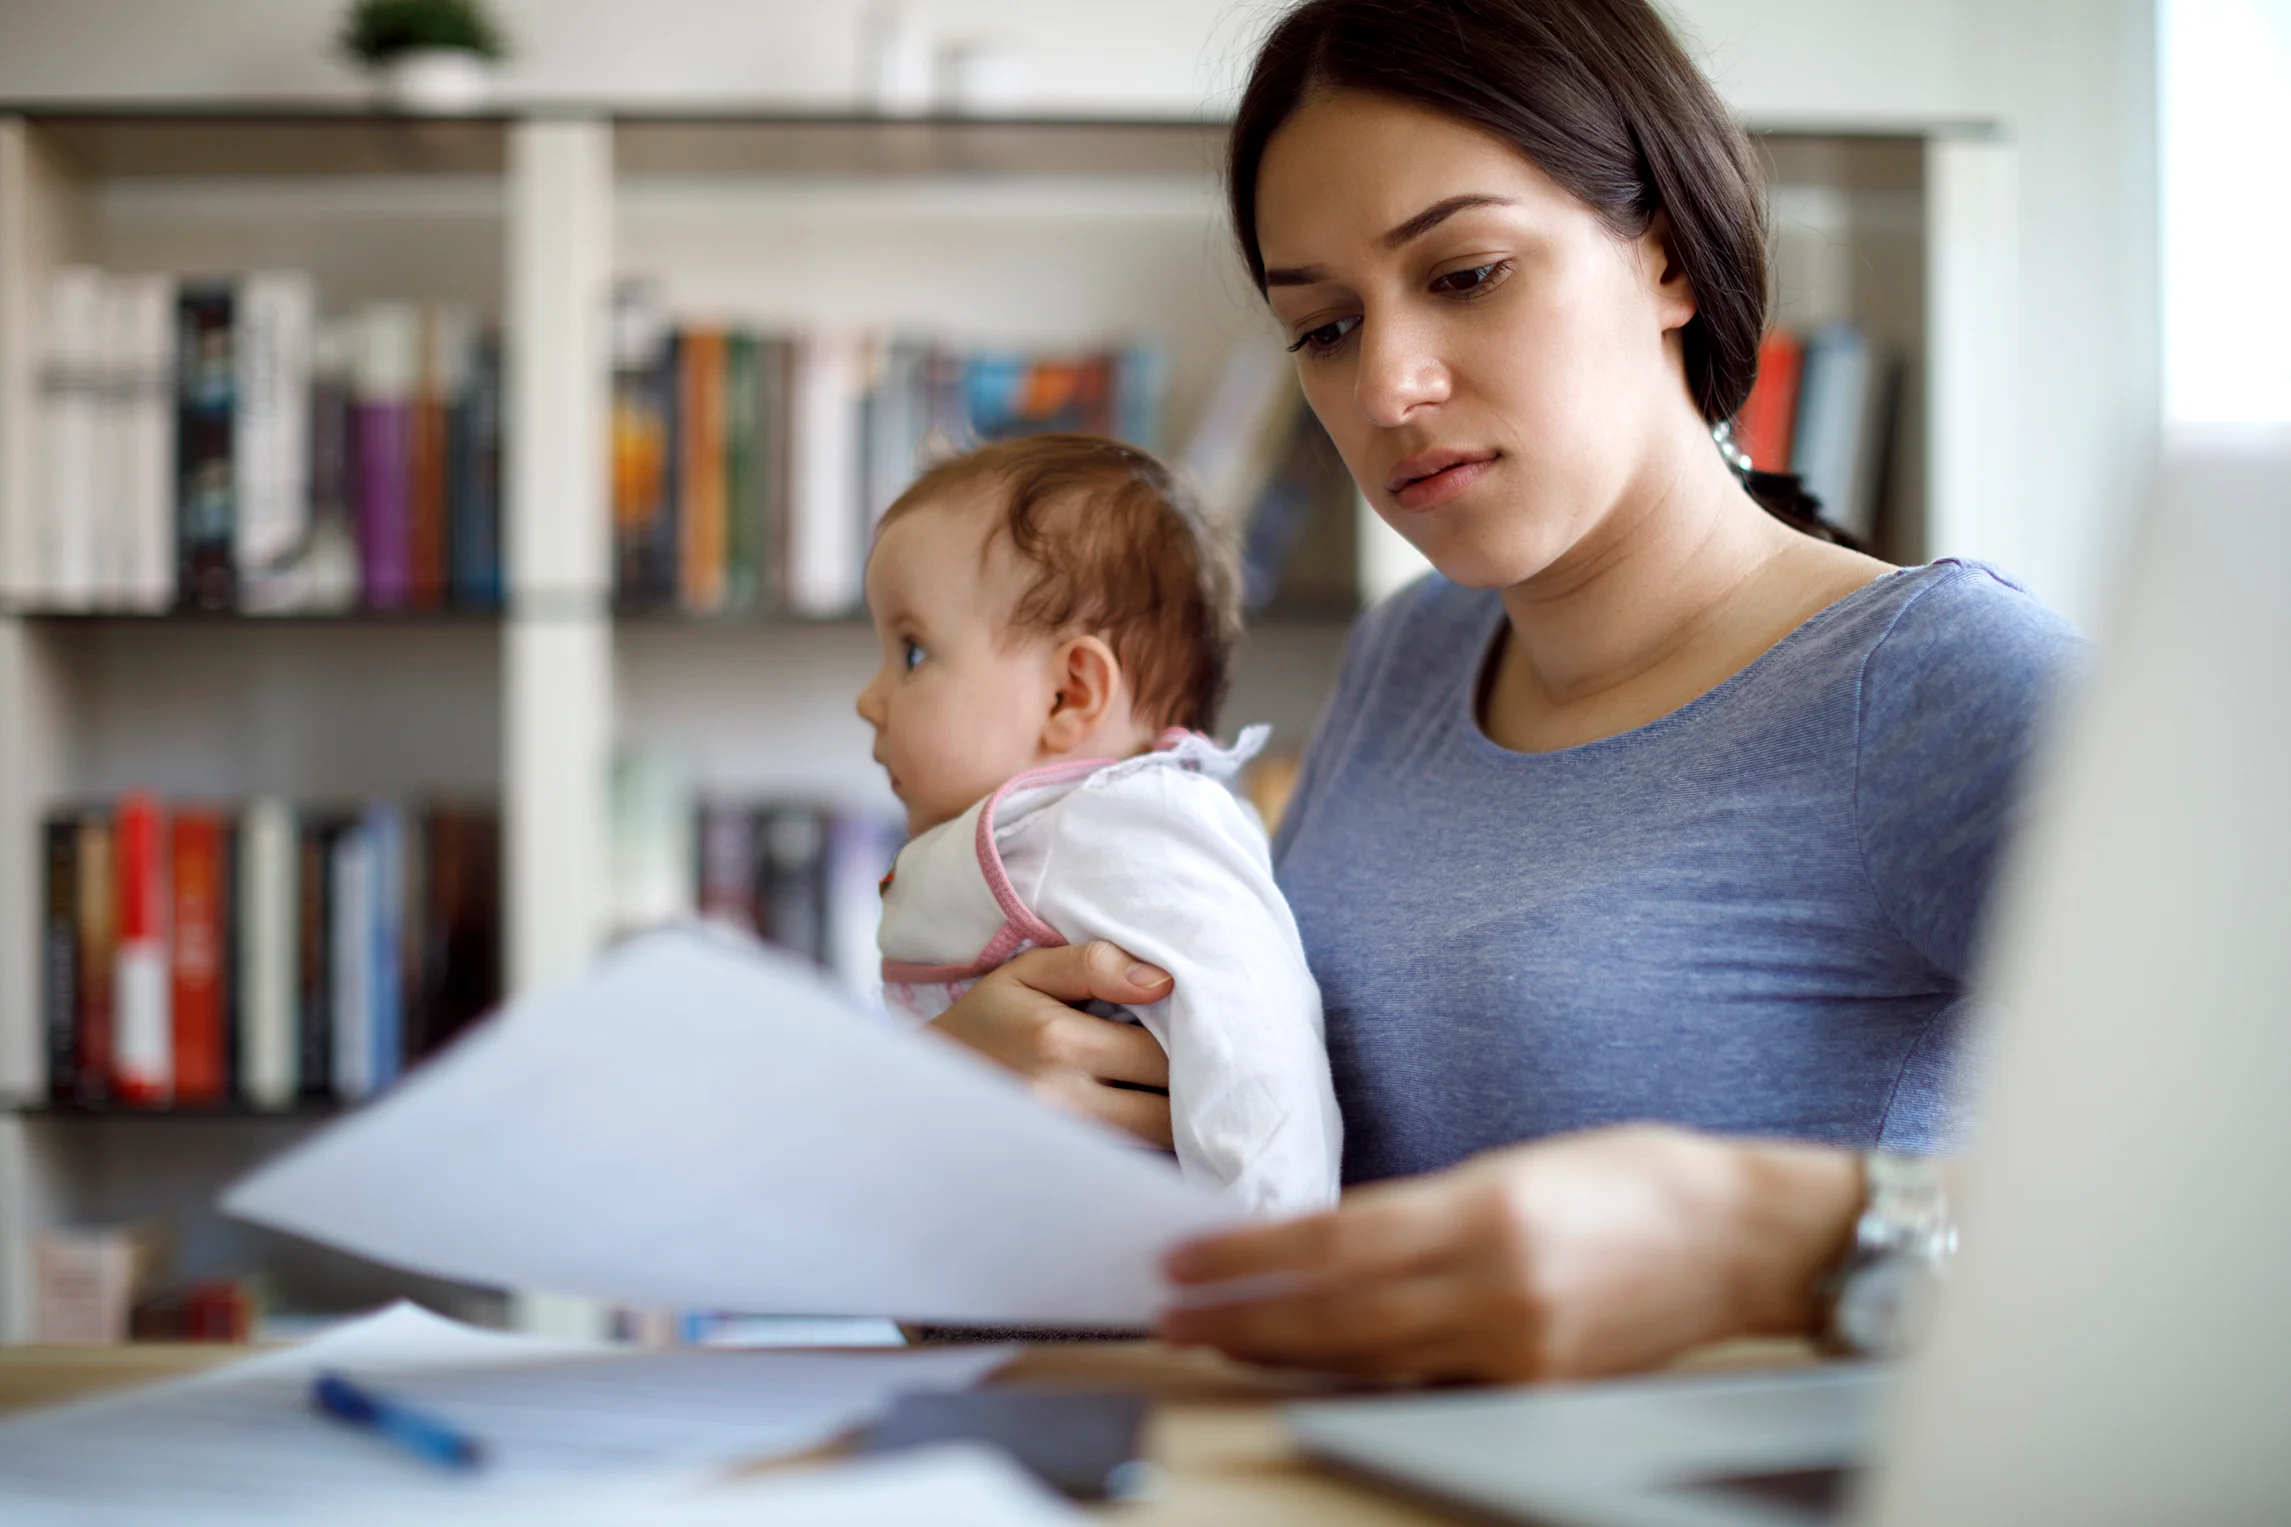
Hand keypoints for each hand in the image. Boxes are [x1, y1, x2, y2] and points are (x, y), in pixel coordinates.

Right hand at [926, 941, 1175, 1148]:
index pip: (1162, 1052)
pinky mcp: (1063, 1172)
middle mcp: (1064, 1102)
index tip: (1194, 1029)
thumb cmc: (986, 1021)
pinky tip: (1145, 1118)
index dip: (1191, 1041)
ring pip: (1156, 1144)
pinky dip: (1148, 1145)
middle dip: (1192, 1088)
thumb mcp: (1027, 973)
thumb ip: (1094, 964)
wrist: (927, 1092)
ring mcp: (1064, 1146)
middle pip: (1169, 1109)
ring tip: (1176, 1090)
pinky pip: (1131, 1164)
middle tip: (1197, 1064)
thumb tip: (1164, 980)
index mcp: (1058, 1043)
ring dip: (1175, 1120)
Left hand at [1158, 1125, 1860, 1381]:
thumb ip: (1429, 1208)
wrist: (1748, 1238)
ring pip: (1372, 1358)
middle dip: (1244, 1315)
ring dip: (1285, 1351)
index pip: (1337, 1241)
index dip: (1250, 1255)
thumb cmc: (1638, 1180)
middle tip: (1173, 1311)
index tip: (1188, 1255)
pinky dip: (1361, 1373)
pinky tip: (1313, 1365)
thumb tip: (1332, 1242)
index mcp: (1490, 1210)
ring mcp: (1521, 1348)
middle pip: (1339, 1312)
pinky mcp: (1540, 1389)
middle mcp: (1499, 1286)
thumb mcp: (1519, 1166)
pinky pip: (1428, 1382)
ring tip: (1219, 1339)